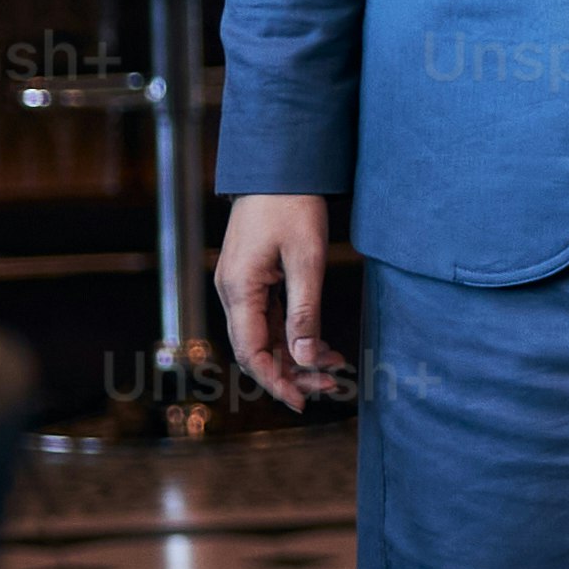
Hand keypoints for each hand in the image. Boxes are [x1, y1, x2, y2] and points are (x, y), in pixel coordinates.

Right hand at [220, 191, 346, 406]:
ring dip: (296, 354)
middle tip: (329, 387)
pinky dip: (294, 333)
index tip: (300, 401)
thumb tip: (304, 356)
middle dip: (292, 372)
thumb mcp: (307, 260)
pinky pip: (270, 318)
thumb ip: (304, 310)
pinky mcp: (252, 279)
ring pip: (265, 335)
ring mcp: (241, 286)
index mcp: (239, 289)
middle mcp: (232, 292)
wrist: (277, 167)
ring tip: (336, 366)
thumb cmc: (292, 206)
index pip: (251, 351)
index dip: (275, 380)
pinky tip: (322, 344)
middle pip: (257, 348)